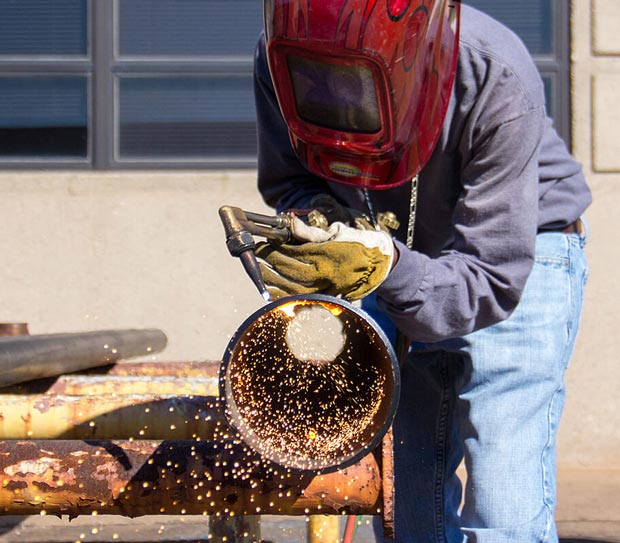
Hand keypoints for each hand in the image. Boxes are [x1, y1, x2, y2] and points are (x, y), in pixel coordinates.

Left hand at [255, 216, 393, 300]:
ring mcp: (328, 287)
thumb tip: (288, 225)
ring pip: (293, 287)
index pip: (293, 251)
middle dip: (270, 262)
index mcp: (328, 253)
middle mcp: (326, 273)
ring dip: (273, 280)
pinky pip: (303, 298)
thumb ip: (311, 233)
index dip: (274, 247)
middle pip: (290, 269)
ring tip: (260, 273)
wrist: (385, 265)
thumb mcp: (338, 231)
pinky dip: (286, 296)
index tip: (262, 242)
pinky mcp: (331, 297)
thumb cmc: (362, 243)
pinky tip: (273, 292)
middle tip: (257, 255)